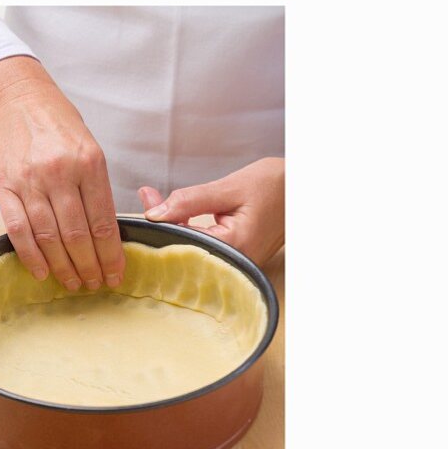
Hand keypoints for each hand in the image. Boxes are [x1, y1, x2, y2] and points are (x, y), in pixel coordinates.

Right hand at [0, 56, 124, 290]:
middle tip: (97, 284)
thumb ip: (97, 187)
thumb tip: (107, 232)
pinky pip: (18, 229)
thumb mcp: (91, 148)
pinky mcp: (4, 186)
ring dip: (63, 266)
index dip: (111, 254)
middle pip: (77, 234)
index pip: (103, 220)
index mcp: (89, 163)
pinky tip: (42, 271)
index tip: (116, 273)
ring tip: (74, 283)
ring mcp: (30, 181)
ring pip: (49, 236)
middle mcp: (60, 173)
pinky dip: (30, 255)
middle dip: (90, 265)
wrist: (19, 100)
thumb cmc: (59, 124)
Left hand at [139, 158, 284, 265]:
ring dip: (176, 227)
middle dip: (163, 225)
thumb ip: (190, 200)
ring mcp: (238, 264)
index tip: (145, 201)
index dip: (160, 221)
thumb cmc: (274, 185)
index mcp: (233, 247)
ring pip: (194, 250)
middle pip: (185, 249)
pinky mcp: (239, 258)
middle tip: (149, 196)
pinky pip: (207, 249)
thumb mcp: (229, 187)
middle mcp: (235, 263)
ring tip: (161, 201)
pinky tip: (182, 215)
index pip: (182, 240)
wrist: (302, 189)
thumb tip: (154, 212)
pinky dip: (192, 231)